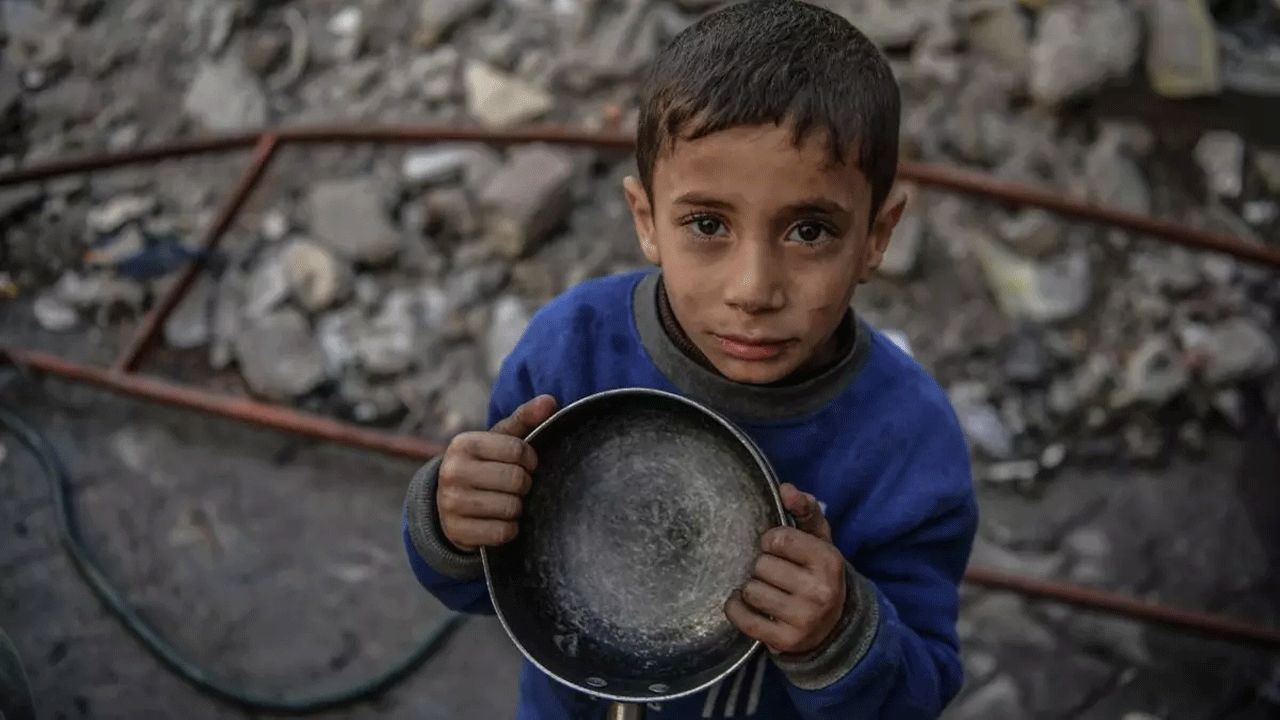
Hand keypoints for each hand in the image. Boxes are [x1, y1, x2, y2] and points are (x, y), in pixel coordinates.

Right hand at [437, 395, 558, 551]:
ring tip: (506, 501)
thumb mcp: (500, 439)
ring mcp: (451, 503)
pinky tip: (499, 521)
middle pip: (516, 480)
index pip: (518, 450)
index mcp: (464, 443)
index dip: (530, 459)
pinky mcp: (457, 532)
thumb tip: (551, 400)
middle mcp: (453, 471)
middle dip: (524, 485)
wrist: (449, 502)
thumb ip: (525, 418)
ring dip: (517, 508)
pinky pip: (502, 533)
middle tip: (516, 486)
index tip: (526, 464)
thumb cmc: (484, 464)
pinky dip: (509, 529)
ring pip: (511, 508)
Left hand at [724, 483, 846, 655]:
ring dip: (751, 588)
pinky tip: (744, 604)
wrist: (832, 626)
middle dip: (762, 566)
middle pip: (762, 565)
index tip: (778, 549)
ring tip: (766, 590)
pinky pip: (742, 618)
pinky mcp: (785, 641)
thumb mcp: (818, 539)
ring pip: (750, 591)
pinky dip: (736, 608)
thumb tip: (785, 488)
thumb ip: (804, 509)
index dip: (771, 541)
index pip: (778, 539)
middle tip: (774, 574)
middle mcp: (820, 591)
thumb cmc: (817, 573)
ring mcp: (803, 619)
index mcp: (829, 560)